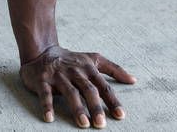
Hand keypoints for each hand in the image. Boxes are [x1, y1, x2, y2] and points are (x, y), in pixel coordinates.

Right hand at [19, 45, 136, 127]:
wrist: (43, 51)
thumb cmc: (73, 60)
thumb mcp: (94, 59)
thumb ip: (113, 69)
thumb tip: (133, 80)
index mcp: (89, 68)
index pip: (104, 86)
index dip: (112, 100)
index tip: (120, 115)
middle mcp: (75, 71)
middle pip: (88, 90)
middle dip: (96, 107)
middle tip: (101, 124)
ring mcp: (59, 75)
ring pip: (70, 92)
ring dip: (77, 108)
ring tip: (84, 124)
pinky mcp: (43, 80)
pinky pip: (45, 94)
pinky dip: (47, 106)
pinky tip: (50, 118)